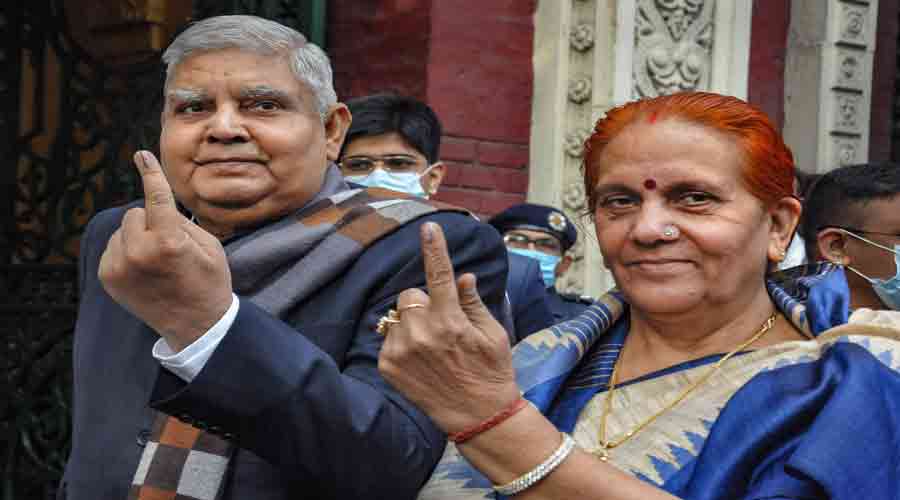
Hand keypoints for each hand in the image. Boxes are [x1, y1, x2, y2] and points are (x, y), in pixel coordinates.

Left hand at [98, 151, 232, 350]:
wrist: (196, 325)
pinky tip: (145, 270)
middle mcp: (138, 252)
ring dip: (138, 236)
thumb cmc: (209, 282)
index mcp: (168, 242)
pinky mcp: (108, 277)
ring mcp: (119, 266)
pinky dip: (127, 251)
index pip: (156, 197)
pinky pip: (114, 247)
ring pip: (123, 230)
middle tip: (170, 244)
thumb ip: (181, 221)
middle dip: (151, 221)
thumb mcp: (210, 246)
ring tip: (157, 261)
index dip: (150, 173)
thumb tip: (156, 203)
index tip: (141, 155)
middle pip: (135, 213)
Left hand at [378, 222, 519, 434]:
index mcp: (450, 320)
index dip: (435, 248)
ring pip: (397, 317)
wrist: (478, 417)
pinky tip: (419, 361)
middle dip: (423, 303)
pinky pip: (388, 338)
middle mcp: (422, 332)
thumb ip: (473, 302)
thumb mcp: (493, 334)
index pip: (440, 274)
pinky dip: (401, 343)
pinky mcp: (388, 365)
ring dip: (410, 324)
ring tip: (431, 348)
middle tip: (441, 324)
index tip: (429, 227)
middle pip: (410, 295)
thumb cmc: (491, 372)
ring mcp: (401, 350)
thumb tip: (463, 276)